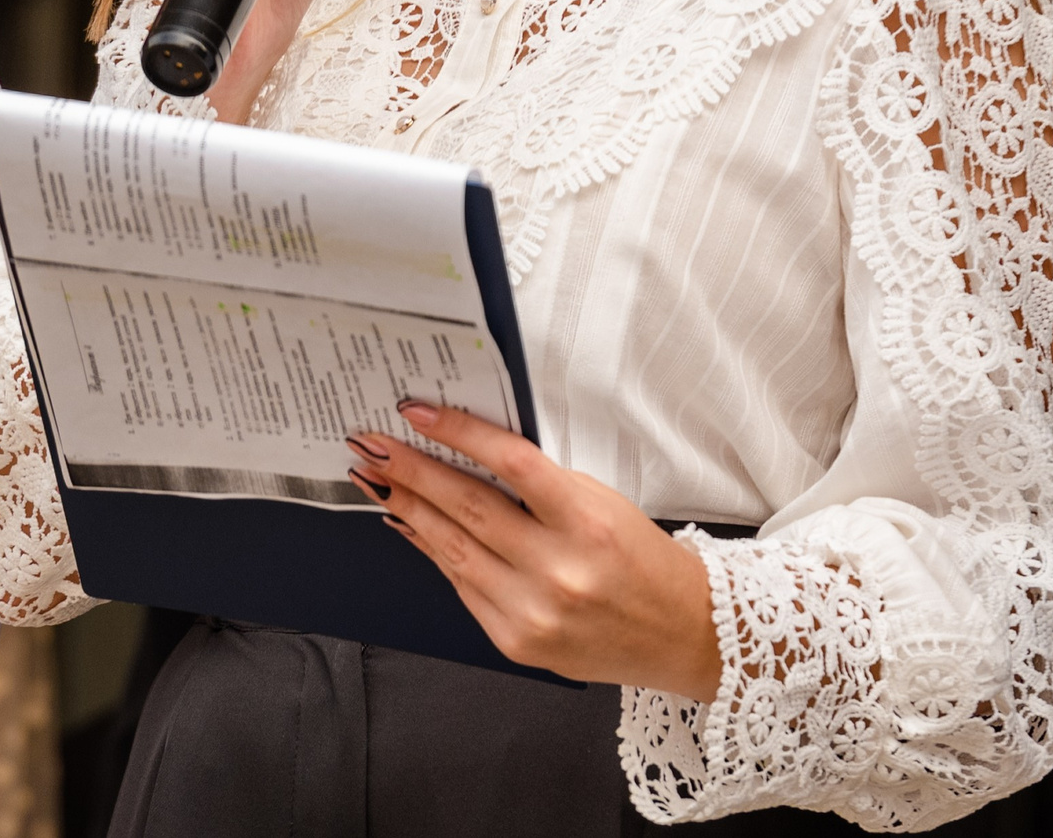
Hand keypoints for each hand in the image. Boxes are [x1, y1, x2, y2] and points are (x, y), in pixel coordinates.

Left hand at [349, 401, 721, 698]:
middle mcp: (558, 570)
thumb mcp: (601, 502)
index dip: (459, 433)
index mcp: (586, 523)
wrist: (678, 632)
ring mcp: (533, 611)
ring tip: (378, 481)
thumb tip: (466, 458)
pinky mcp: (516, 641)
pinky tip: (412, 526)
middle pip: (468, 507)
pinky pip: (462, 586)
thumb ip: (539, 484)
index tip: (417, 412)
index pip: (510, 464)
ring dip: (408, 510)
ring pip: (453, 549)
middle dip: (411, 472)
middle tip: (373, 446)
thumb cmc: (639, 556)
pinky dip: (432, 552)